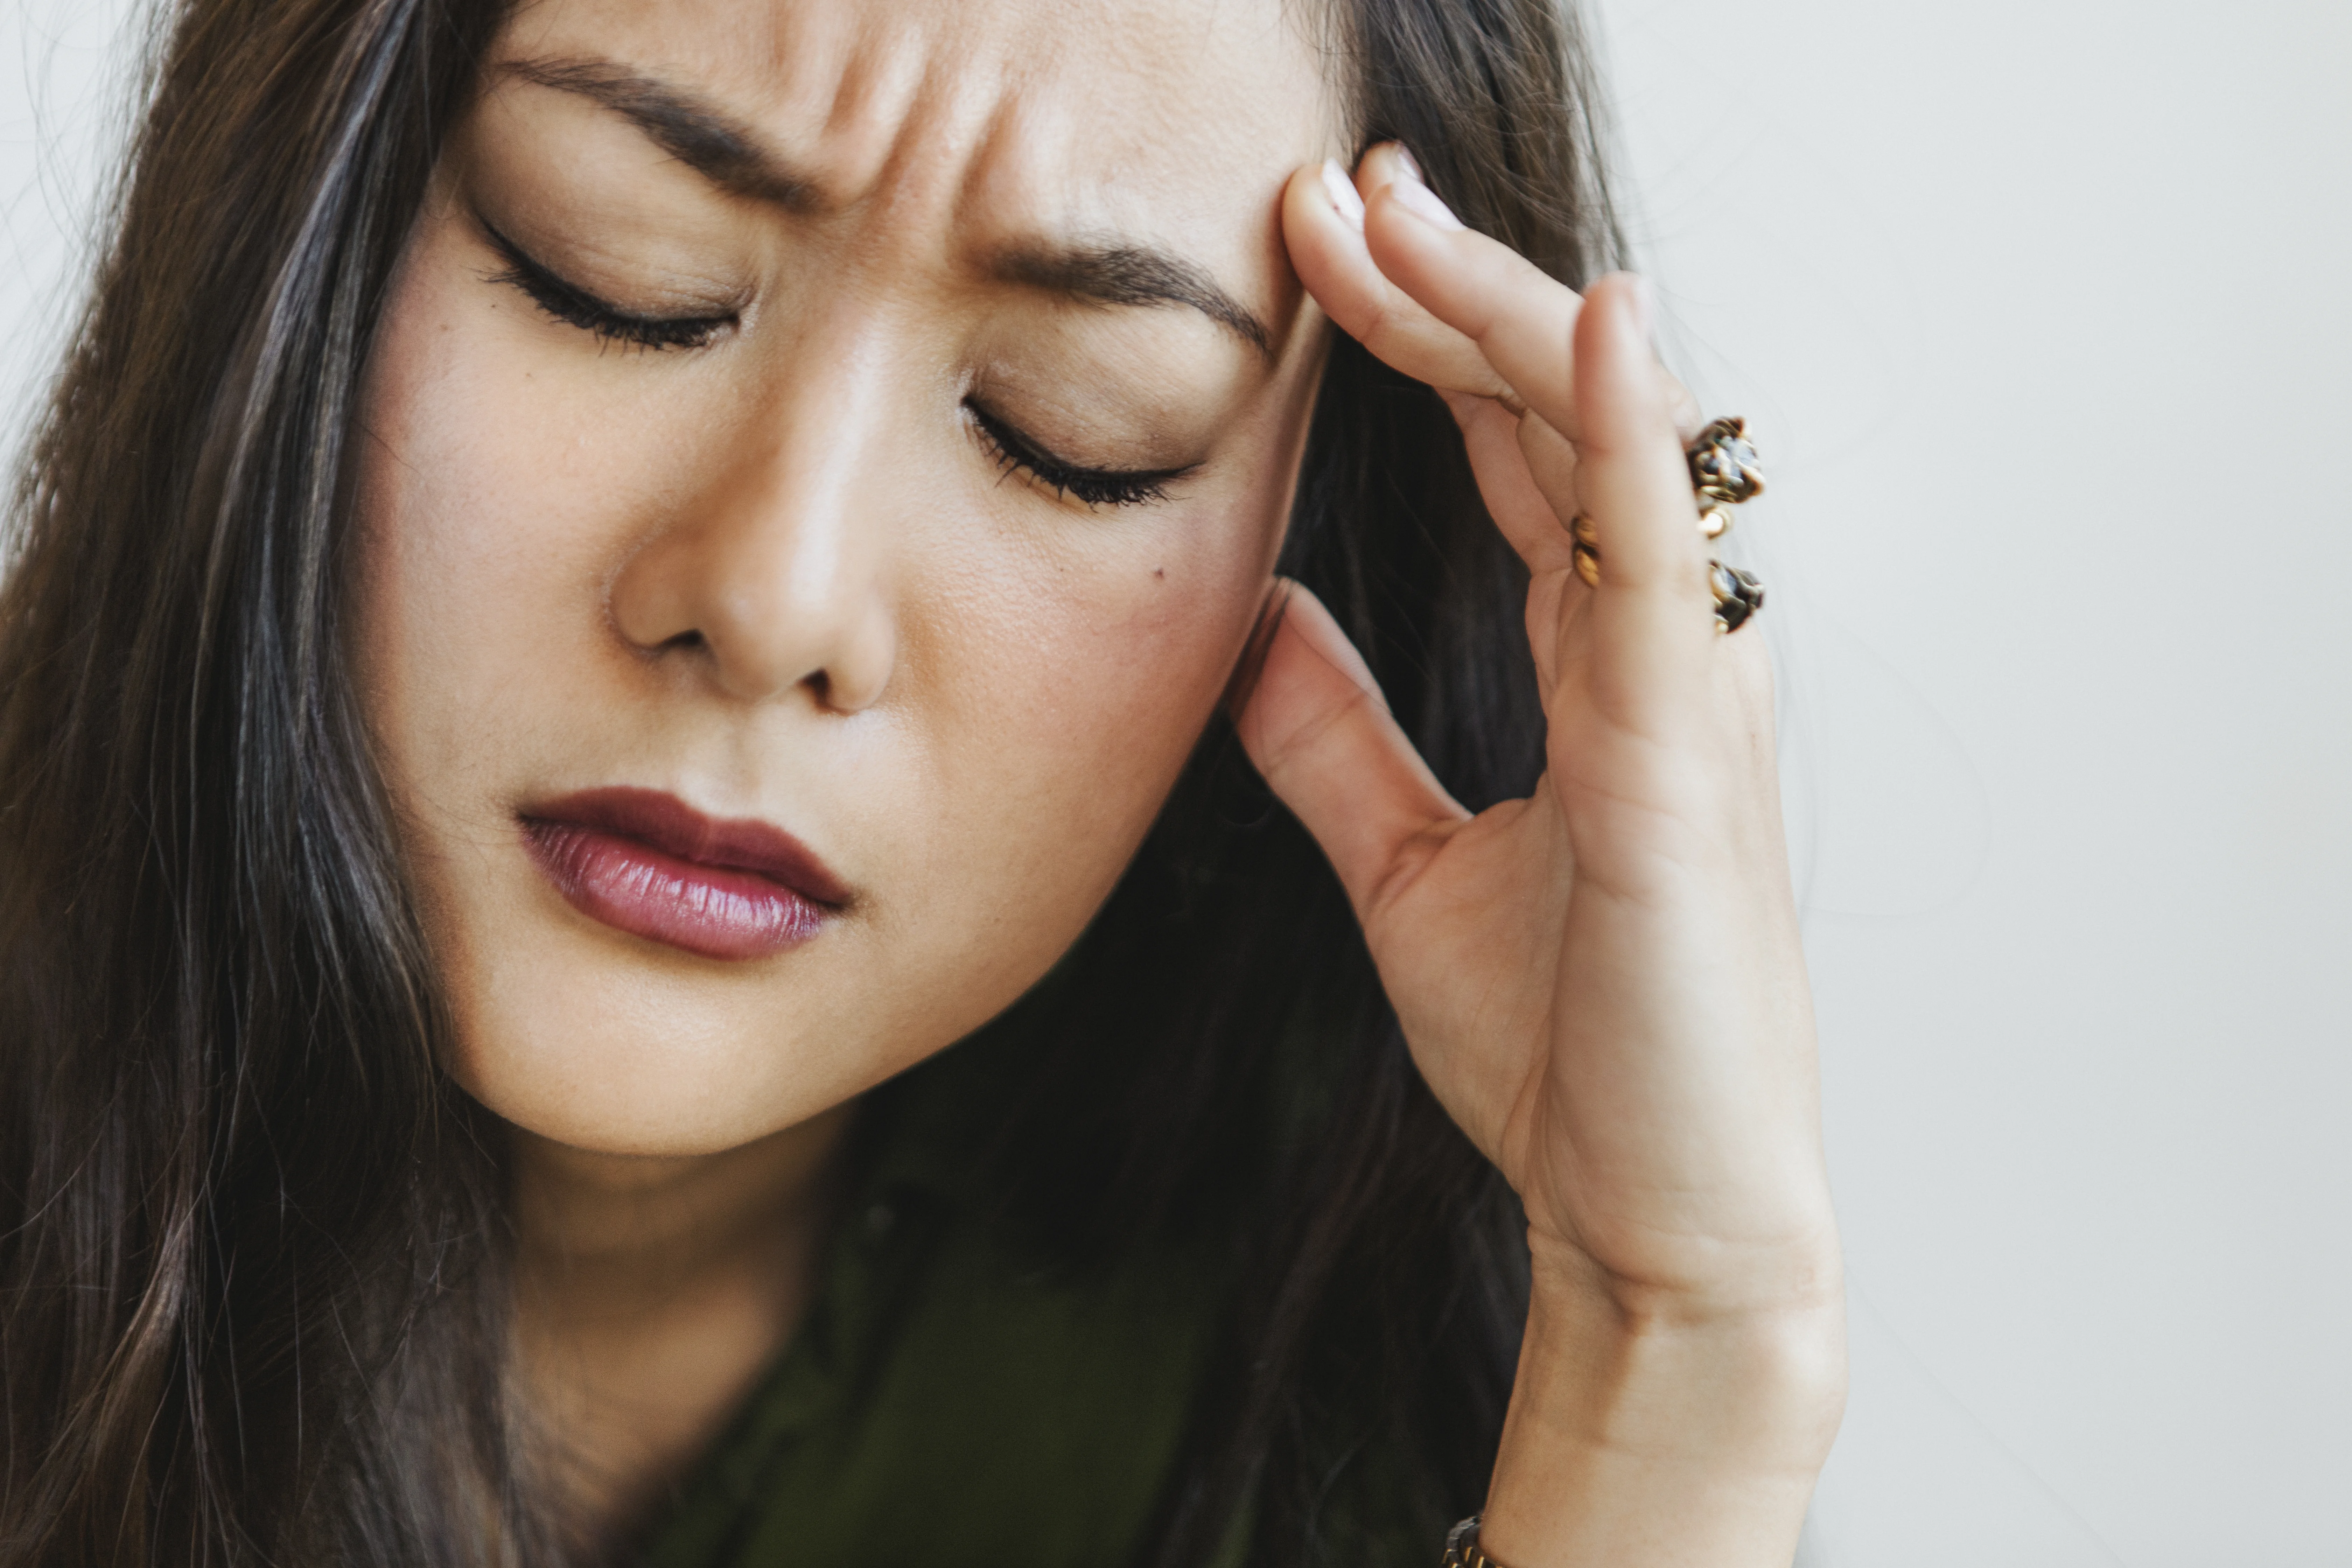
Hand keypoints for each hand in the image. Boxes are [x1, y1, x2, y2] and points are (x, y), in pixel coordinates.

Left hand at [1236, 147, 1842, 1563]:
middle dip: (1446, 290)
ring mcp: (1685, 699)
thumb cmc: (1566, 1050)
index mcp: (1596, 666)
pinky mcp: (1686, 767)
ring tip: (1395, 212)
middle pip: (1552, 415)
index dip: (1423, 341)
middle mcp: (1655, 655)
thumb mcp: (1412, 864)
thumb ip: (1338, 741)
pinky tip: (1591, 324)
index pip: (1508, 452)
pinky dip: (1631, 439)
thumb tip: (1255, 626)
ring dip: (1504, 317)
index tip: (1319, 253)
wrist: (1645, 1213)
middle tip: (1336, 189)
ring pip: (1606, 450)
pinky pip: (1666, 569)